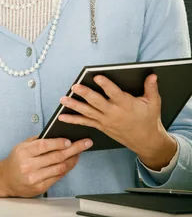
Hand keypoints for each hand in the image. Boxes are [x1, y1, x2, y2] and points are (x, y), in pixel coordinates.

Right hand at [0, 136, 92, 197]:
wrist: (6, 180)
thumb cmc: (16, 159)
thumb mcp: (22, 146)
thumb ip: (38, 140)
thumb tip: (57, 134)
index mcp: (24, 152)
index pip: (43, 146)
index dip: (58, 143)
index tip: (69, 140)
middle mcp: (29, 166)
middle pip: (56, 157)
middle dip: (73, 149)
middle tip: (85, 143)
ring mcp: (35, 178)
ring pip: (59, 168)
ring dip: (73, 159)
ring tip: (80, 152)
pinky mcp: (40, 187)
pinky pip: (58, 177)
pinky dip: (67, 168)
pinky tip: (72, 162)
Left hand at [58, 74, 175, 165]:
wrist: (145, 141)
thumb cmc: (149, 119)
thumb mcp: (154, 103)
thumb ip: (151, 88)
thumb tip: (152, 75)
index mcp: (126, 105)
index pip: (114, 93)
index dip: (106, 85)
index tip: (97, 77)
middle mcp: (114, 113)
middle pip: (97, 102)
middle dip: (85, 94)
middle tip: (75, 87)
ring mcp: (106, 120)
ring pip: (88, 112)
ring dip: (74, 106)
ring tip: (63, 100)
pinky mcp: (101, 126)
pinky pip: (85, 122)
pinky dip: (73, 120)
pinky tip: (62, 117)